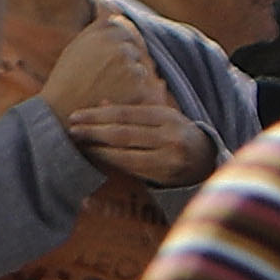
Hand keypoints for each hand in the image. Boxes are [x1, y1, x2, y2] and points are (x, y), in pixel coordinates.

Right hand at [32, 8, 142, 115]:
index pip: (123, 27)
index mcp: (104, 32)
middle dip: (127, 58)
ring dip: (133, 75)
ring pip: (142, 66)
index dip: (118, 42)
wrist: (63, 109)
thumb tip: (107, 1)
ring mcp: (131, 67)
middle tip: (107, 75)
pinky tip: (118, 97)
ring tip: (110, 87)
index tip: (108, 57)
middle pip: (135, 46)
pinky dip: (137, 92)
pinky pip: (147, 85)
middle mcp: (120, 46)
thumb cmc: (68, 76)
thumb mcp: (78, 43)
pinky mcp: (140, 87)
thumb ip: (99, 22)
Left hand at [57, 94, 210, 189]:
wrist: (207, 160)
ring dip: (99, 149)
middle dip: (93, 131)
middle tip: (71, 129)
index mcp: (166, 117)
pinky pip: (133, 169)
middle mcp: (169, 138)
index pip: (125, 114)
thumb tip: (100, 103)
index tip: (75, 115)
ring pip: (126, 154)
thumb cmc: (176, 132)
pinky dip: (113, 162)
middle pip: (123, 134)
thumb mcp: (161, 116)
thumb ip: (133, 111)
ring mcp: (169, 159)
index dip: (98, 115)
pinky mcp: (166, 176)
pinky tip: (98, 156)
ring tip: (80, 143)